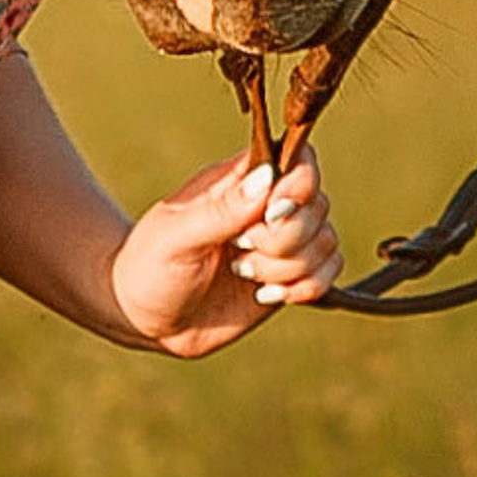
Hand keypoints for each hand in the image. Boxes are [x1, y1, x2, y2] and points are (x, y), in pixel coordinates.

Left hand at [109, 147, 341, 359]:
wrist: (146, 318)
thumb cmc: (150, 267)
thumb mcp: (176, 237)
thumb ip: (221, 210)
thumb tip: (266, 178)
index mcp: (240, 181)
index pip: (299, 158)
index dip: (299, 186)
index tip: (268, 215)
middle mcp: (268, 206)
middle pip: (318, 204)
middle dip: (285, 239)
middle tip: (238, 252)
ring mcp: (281, 242)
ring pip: (326, 241)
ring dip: (289, 268)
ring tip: (243, 275)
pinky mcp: (289, 276)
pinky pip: (330, 272)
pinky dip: (307, 288)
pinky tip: (267, 295)